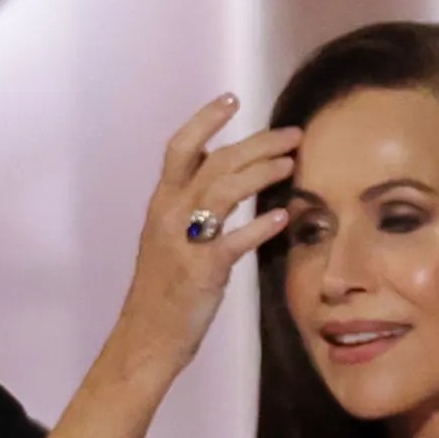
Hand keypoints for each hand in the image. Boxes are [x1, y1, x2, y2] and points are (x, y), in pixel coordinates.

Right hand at [108, 96, 300, 364]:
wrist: (146, 338)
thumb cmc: (162, 290)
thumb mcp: (169, 237)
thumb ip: (191, 202)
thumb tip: (218, 169)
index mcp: (161, 204)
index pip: (181, 148)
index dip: (205, 119)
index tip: (232, 98)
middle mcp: (169, 215)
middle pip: (215, 162)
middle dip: (258, 143)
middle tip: (292, 136)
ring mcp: (184, 242)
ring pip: (225, 190)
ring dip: (262, 172)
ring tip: (291, 165)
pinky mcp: (202, 271)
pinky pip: (234, 241)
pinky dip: (259, 227)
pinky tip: (282, 218)